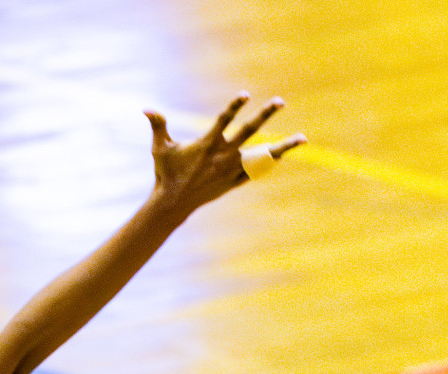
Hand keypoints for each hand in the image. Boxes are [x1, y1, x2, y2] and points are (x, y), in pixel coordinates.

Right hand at [144, 94, 305, 214]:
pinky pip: (256, 171)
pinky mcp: (234, 182)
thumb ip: (158, 126)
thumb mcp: (160, 149)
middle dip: (264, 115)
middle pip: (248, 132)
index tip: (245, 94)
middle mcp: (222, 156)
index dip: (233, 107)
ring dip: (282, 147)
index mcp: (207, 144)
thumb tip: (145, 108)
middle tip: (280, 101)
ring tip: (302, 138)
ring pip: (261, 156)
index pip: (223, 121)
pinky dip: (269, 163)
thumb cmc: (166, 173)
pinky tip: (283, 156)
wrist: (172, 204)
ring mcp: (231, 170)